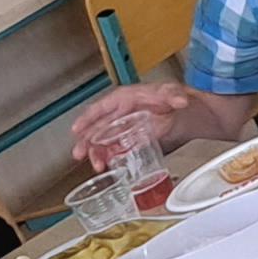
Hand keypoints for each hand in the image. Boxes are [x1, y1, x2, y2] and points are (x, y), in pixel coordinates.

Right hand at [78, 86, 203, 168]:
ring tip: (97, 165)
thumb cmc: (169, 97)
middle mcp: (119, 114)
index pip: (100, 107)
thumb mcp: (170, 93)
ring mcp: (122, 128)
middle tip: (79, 153)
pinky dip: (110, 157)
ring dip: (97, 153)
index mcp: (123, 99)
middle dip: (87, 141)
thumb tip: (180, 100)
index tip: (77, 128)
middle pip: (97, 127)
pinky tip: (107, 165)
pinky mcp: (129, 140)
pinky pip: (114, 149)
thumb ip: (174, 96)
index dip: (87, 118)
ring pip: (103, 141)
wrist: (180, 112)